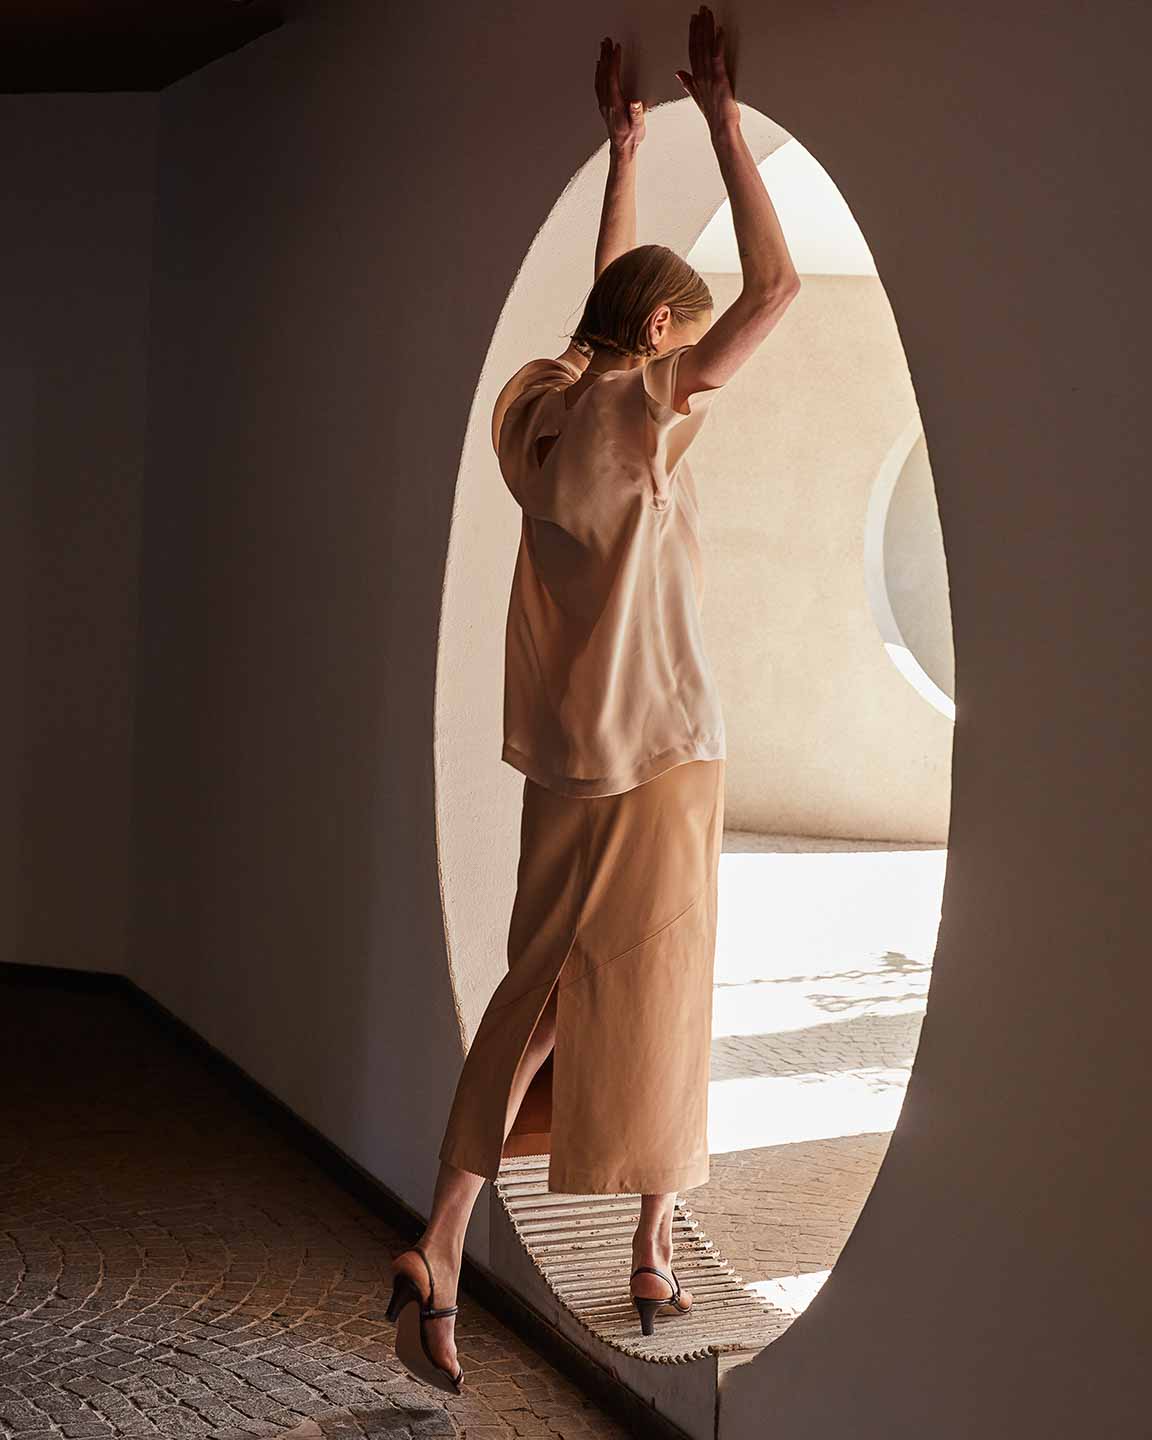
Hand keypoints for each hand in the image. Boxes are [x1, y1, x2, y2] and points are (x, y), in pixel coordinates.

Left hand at [596, 36, 645, 155]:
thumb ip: (637, 114)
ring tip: (602, 47)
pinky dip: (598, 72)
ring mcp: (603, 103)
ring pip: (599, 77)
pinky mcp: (603, 104)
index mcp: (615, 104)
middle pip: (604, 74)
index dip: (614, 62)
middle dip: (605, 56)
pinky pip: (598, 84)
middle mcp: (607, 102)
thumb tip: (636, 103)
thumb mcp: (638, 126)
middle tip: (606, 41)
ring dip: (601, 61)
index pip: (613, 78)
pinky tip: (599, 66)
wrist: (622, 148)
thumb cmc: (631, 137)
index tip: (617, 48)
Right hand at [675, 6, 739, 135]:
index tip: (693, 20)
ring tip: (707, 14)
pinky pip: (717, 57)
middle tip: (700, 10)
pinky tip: (719, 31)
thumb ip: (688, 83)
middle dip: (699, 26)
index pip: (693, 51)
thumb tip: (679, 73)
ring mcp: (710, 77)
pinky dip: (718, 43)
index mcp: (696, 78)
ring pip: (706, 48)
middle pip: (698, 46)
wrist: (721, 129)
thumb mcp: (698, 97)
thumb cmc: (714, 116)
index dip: (692, 34)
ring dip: (707, 29)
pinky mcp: (720, 79)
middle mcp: (701, 75)